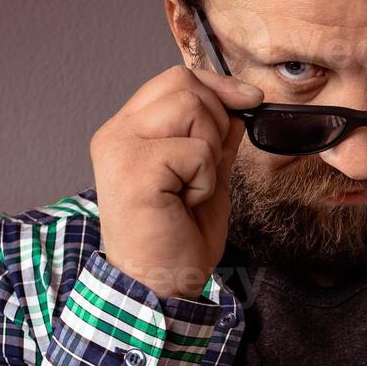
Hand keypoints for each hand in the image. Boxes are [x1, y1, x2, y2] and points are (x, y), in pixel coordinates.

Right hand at [92, 63, 262, 298]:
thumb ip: (215, 138)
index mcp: (128, 131)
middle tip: (205, 170)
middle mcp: (116, 134)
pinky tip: (186, 203)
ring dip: (209, 151)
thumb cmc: (177, 239)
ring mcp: (120, 149)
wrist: (160, 286)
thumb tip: (239, 104)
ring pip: (191, 107)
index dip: (217, 86)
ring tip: (191, 187)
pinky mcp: (134, 170)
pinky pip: (196, 150)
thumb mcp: (206, 176)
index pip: (174, 79)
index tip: (249, 101)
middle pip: (184, 85)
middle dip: (216, 122)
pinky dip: (206, 179)